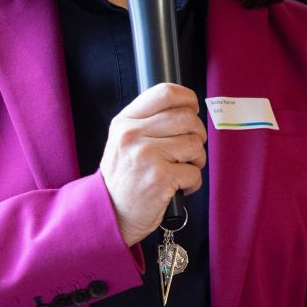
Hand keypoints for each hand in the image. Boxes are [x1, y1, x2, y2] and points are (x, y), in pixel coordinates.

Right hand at [100, 82, 205, 246]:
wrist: (109, 213)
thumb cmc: (123, 178)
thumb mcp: (123, 141)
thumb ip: (148, 122)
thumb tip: (186, 110)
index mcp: (125, 121)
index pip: (165, 92)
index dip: (187, 99)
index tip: (192, 110)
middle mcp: (133, 134)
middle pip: (187, 118)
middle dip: (197, 134)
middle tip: (190, 149)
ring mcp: (147, 155)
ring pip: (194, 144)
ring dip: (196, 160)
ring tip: (182, 170)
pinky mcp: (160, 178)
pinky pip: (194, 172)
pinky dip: (193, 182)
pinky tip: (178, 187)